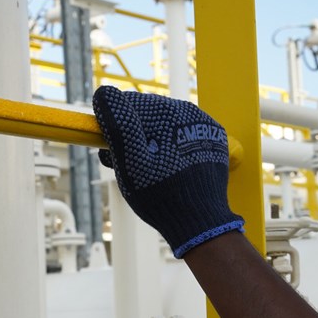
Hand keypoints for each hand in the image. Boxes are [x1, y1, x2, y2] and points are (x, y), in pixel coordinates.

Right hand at [92, 85, 243, 256]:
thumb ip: (118, 126)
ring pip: (164, 125)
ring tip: (140, 169)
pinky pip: (182, 136)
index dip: (112, 123)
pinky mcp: (213, 142)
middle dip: (130, 133)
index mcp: (170, 114)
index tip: (105, 145)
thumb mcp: (130, 162)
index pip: (130, 103)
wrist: (200, 224)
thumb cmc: (162, 196)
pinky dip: (168, 147)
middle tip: (118, 161)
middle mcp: (191, 113)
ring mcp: (205, 127)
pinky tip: (162, 168)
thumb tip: (104, 93)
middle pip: (148, 114)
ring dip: (148, 141)